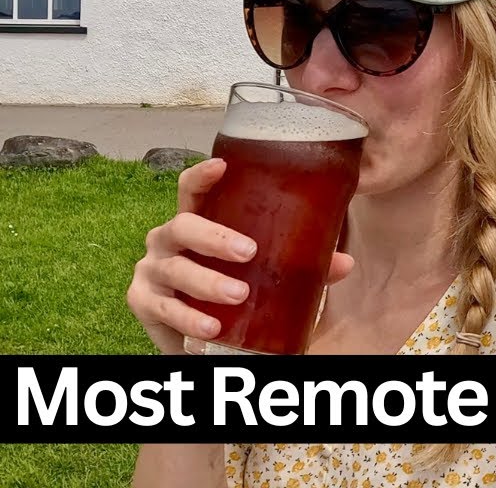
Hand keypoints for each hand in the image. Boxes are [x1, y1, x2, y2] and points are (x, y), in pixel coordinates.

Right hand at [126, 159, 354, 354]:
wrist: (204, 337)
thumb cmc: (234, 289)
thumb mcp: (265, 273)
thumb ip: (301, 265)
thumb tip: (344, 263)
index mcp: (197, 222)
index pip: (192, 191)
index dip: (202, 176)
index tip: (221, 165)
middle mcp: (168, 240)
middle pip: (182, 226)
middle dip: (214, 237)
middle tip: (247, 252)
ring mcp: (152, 270)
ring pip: (175, 269)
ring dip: (206, 282)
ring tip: (238, 295)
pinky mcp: (144, 303)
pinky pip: (164, 308)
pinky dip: (189, 317)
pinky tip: (212, 325)